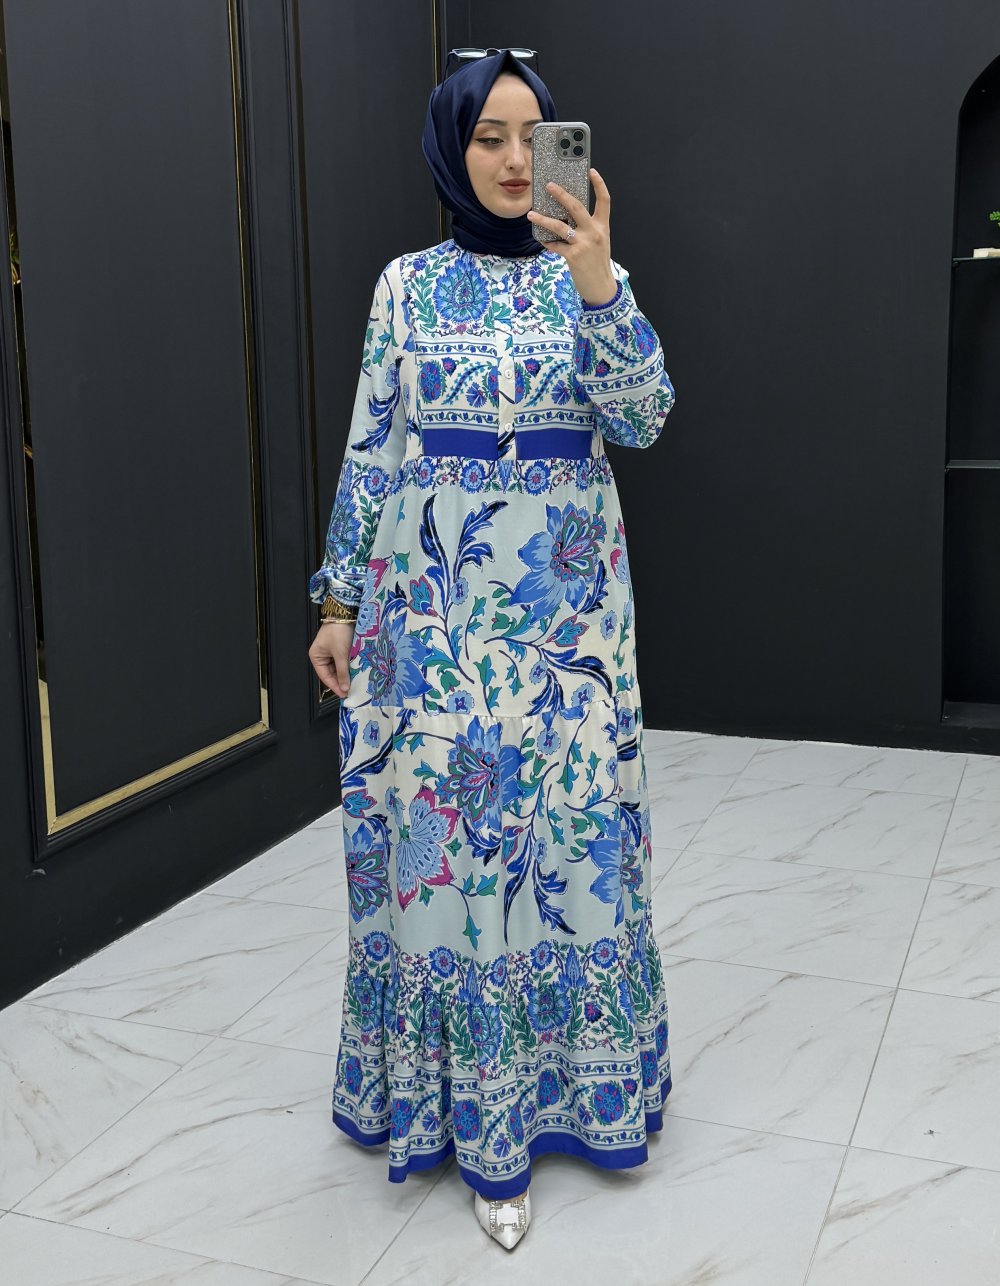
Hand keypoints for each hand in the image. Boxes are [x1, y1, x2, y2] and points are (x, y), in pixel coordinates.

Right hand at [308, 622, 354, 697]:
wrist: (346, 613)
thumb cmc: (338, 631)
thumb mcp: (340, 653)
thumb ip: (343, 672)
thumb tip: (345, 688)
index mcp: (316, 657)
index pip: (325, 677)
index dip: (335, 687)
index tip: (344, 695)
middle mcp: (322, 655)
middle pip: (331, 674)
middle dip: (341, 681)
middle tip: (351, 690)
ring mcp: (330, 652)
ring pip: (338, 668)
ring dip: (346, 675)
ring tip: (354, 683)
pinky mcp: (339, 648)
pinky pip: (343, 662)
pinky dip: (348, 667)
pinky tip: (355, 672)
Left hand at [527, 167, 616, 305]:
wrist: (601, 287)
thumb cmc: (597, 263)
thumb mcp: (598, 242)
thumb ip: (587, 228)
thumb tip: (565, 215)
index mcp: (602, 226)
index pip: (604, 200)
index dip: (599, 184)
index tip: (591, 171)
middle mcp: (594, 232)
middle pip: (576, 207)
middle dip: (561, 194)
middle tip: (548, 185)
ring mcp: (584, 244)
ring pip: (560, 226)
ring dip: (543, 219)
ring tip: (531, 214)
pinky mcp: (573, 256)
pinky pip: (555, 245)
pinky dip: (547, 242)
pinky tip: (541, 239)